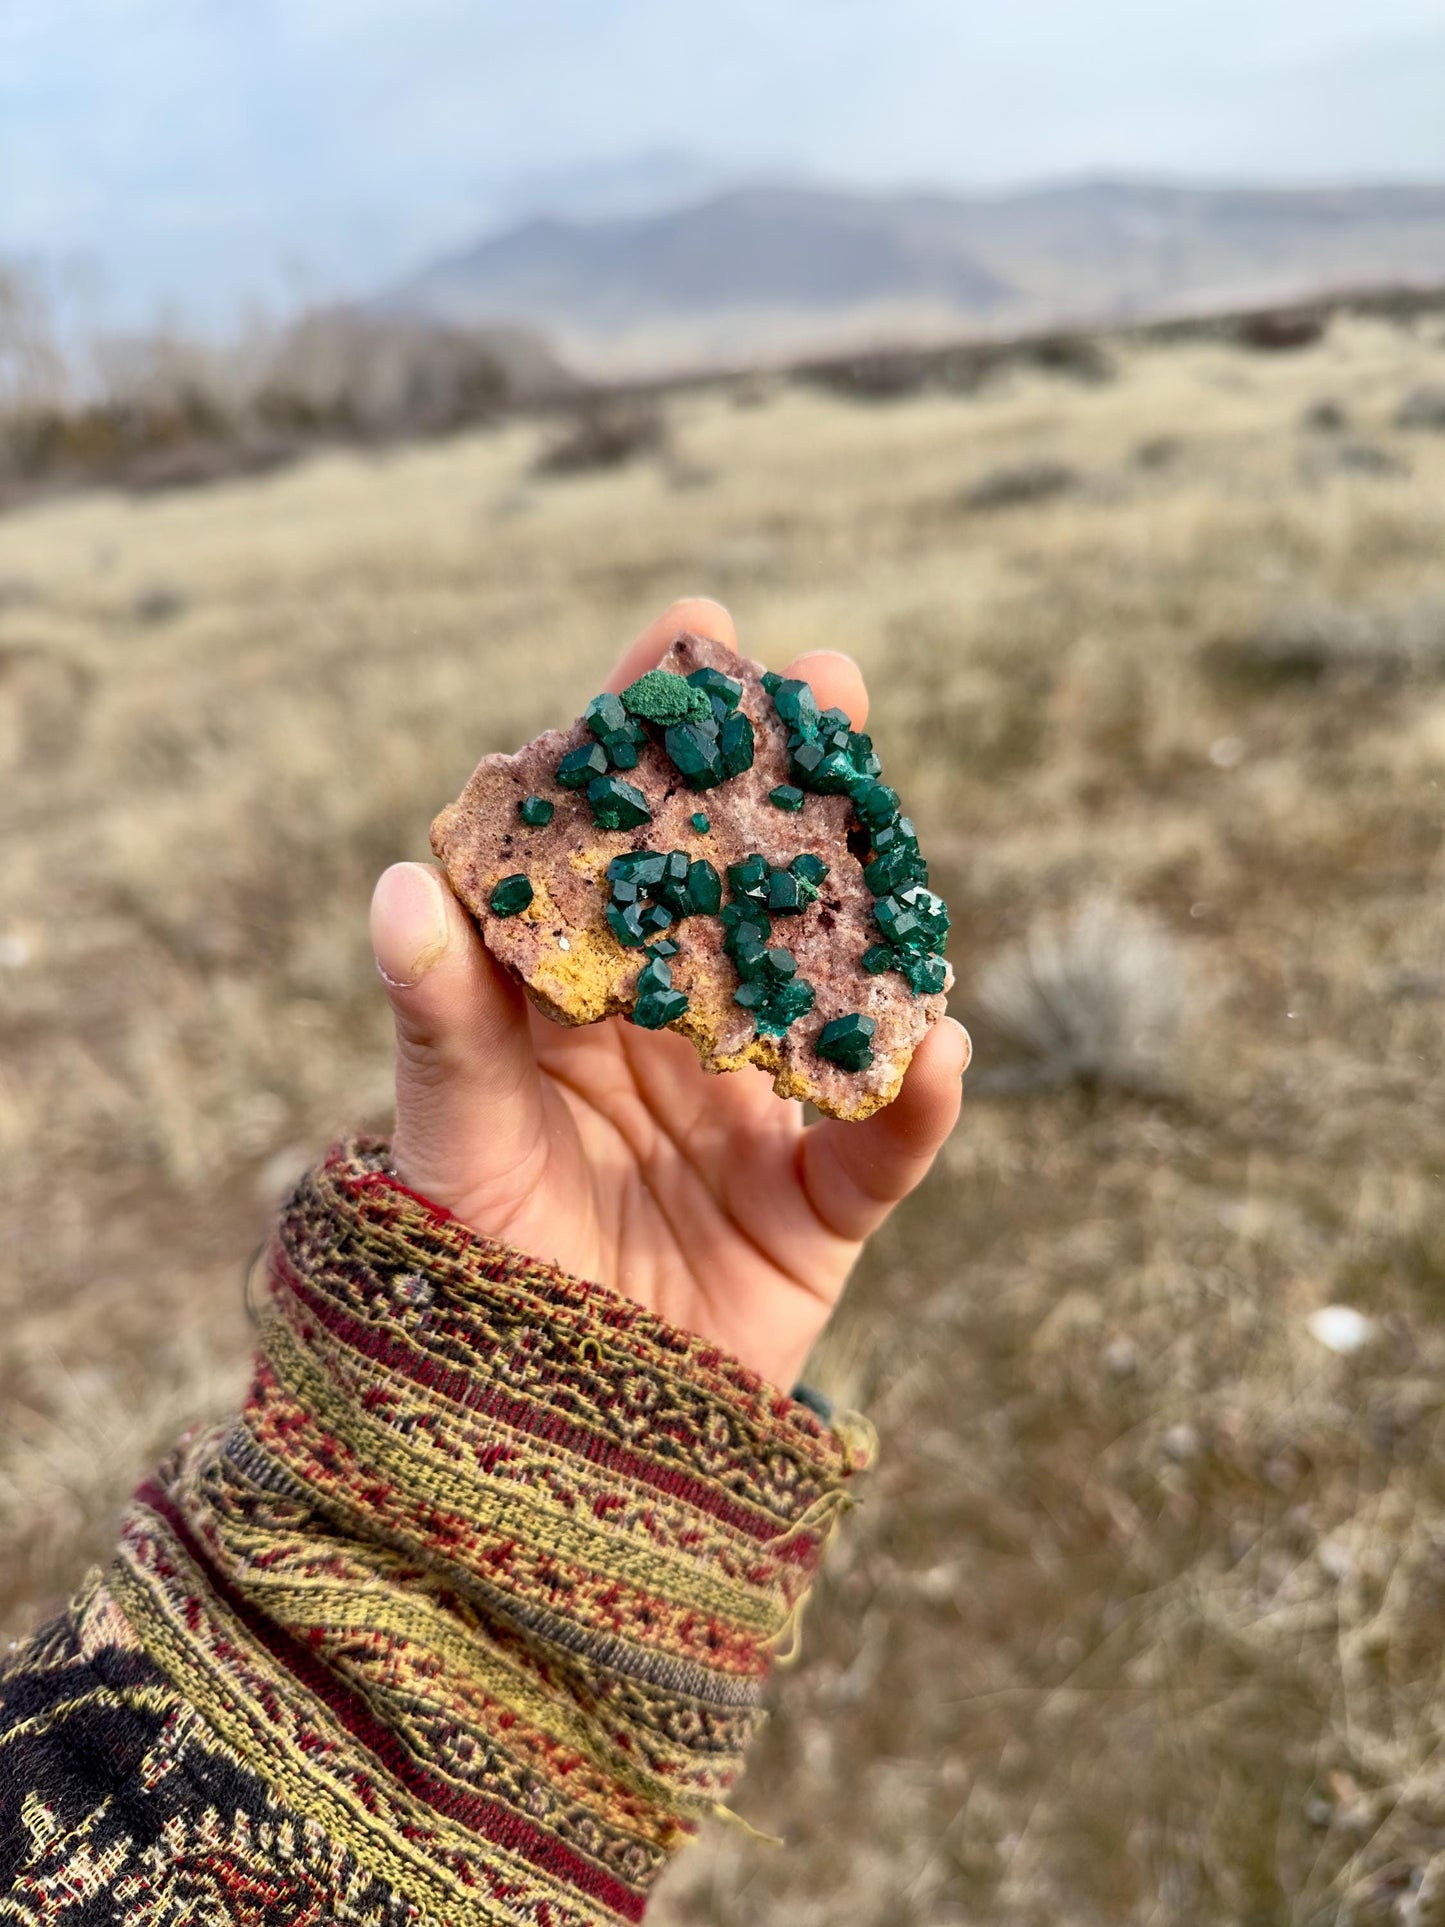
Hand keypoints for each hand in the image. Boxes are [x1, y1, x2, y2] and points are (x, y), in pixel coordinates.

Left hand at [369, 599, 968, 1391]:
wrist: (542, 1450)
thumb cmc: (471, 1283)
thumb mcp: (448, 1144)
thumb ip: (438, 1024)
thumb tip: (395, 889)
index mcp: (577, 998)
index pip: (620, 845)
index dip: (655, 740)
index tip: (686, 634)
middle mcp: (680, 1031)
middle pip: (746, 887)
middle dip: (787, 783)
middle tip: (824, 677)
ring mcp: (760, 1110)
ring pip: (832, 986)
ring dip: (871, 902)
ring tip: (890, 812)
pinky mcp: (823, 1206)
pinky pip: (883, 1144)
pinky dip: (914, 1101)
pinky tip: (935, 1042)